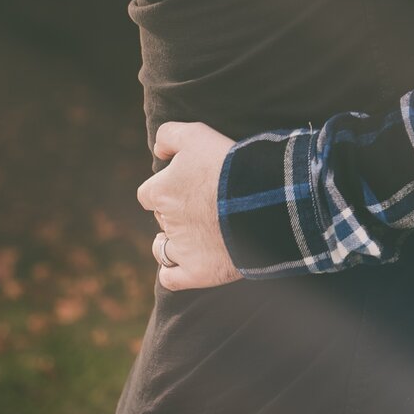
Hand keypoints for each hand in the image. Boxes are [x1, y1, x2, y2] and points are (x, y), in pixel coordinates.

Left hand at [135, 121, 242, 292]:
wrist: (264, 197)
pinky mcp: (198, 272)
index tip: (187, 187)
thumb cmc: (230, 164)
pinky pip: (171, 278)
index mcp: (160, 192)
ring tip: (194, 235)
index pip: (149, 193)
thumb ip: (169, 135)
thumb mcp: (197, 134)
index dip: (166, 189)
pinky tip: (184, 266)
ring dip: (170, 243)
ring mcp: (181, 250)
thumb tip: (158, 150)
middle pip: (162, 218)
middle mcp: (166, 222)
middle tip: (204, 205)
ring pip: (162, 249)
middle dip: (177, 213)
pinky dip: (173, 273)